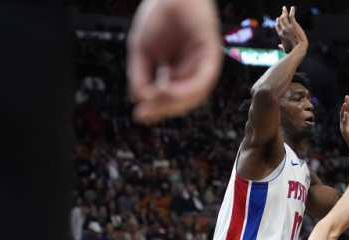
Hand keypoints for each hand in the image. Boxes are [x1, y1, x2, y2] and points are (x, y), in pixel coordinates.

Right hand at [127, 0, 221, 122]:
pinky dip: (186, 89)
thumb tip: (137, 100)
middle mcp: (192, 71)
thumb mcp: (142, 51)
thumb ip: (141, 75)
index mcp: (178, 72)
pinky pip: (202, 80)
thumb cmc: (158, 16)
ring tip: (155, 101)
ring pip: (194, 96)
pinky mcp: (211, 56)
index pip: (170, 99)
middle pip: (182, 101)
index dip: (155, 109)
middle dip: (162, 109)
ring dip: (174, 102)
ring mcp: (203, 65)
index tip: (139, 116)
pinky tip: (168, 89)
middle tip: (144, 114)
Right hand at [275, 6, 307, 54]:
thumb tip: (279, 46)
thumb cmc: (293, 50)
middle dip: (280, 16)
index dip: (277, 22)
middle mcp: (283, 30)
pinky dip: (292, 11)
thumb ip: (282, 47)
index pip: (277, 26)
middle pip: (280, 21)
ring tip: (284, 8)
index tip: (278, 19)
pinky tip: (292, 8)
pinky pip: (292, 16)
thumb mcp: (286, 49)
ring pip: (284, 17)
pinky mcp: (294, 25)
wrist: (299, 48)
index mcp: (281, 35)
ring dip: (284, 11)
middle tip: (282, 13)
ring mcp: (288, 27)